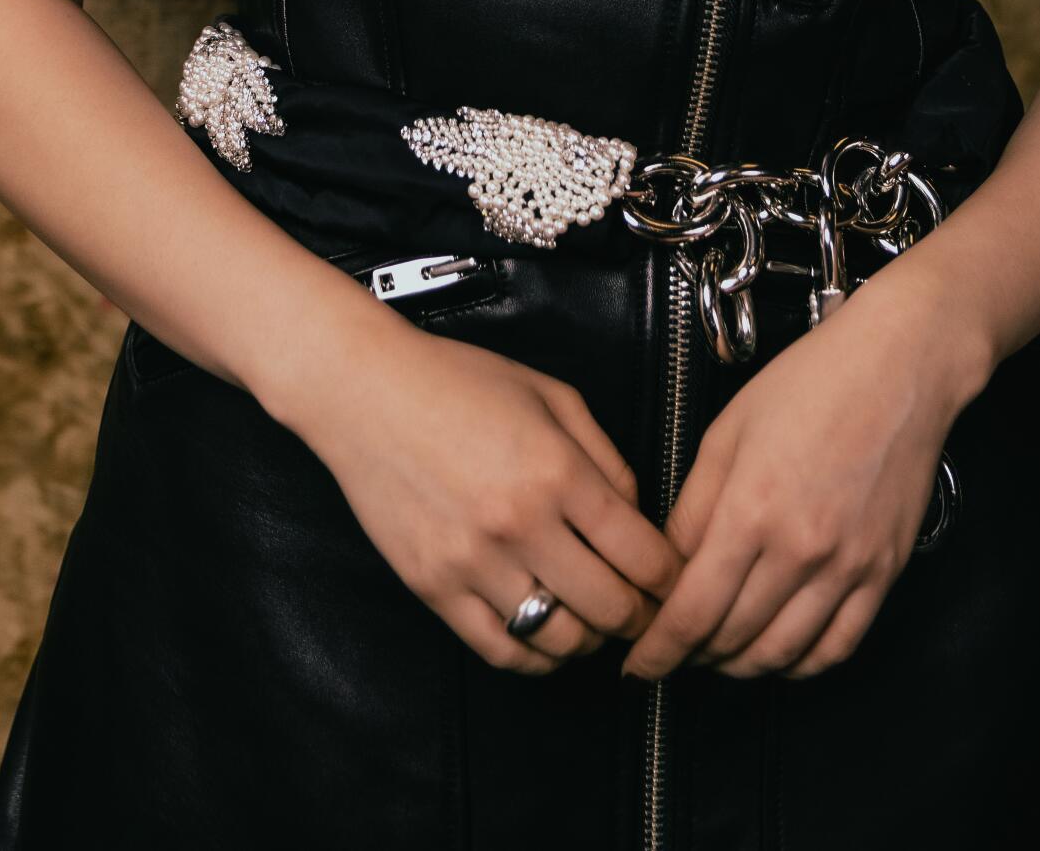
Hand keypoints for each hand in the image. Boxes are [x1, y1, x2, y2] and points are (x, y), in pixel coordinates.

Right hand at [297, 307, 684, 674]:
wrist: (366, 393)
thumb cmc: (460, 381)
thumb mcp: (551, 395)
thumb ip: (605, 457)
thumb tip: (637, 517)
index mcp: (557, 471)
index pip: (642, 556)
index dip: (670, 579)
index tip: (673, 581)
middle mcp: (520, 525)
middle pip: (610, 608)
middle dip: (641, 617)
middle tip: (645, 611)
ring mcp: (473, 563)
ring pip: (559, 639)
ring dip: (591, 641)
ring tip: (595, 623)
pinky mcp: (434, 588)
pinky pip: (500, 650)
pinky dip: (536, 657)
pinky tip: (547, 636)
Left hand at [619, 264, 990, 681]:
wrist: (900, 366)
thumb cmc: (811, 383)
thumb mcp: (727, 431)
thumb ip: (693, 507)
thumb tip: (667, 567)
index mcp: (752, 508)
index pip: (692, 611)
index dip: (658, 650)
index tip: (637, 666)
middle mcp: (801, 548)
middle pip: (733, 638)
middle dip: (692, 657)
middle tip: (672, 653)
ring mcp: (848, 566)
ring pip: (782, 654)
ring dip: (741, 668)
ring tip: (718, 655)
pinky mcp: (883, 572)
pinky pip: (838, 646)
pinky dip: (801, 665)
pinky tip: (779, 654)